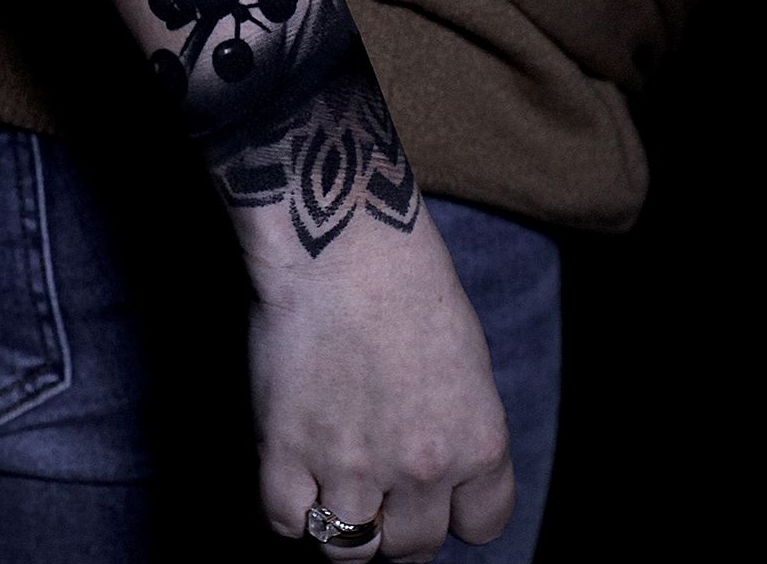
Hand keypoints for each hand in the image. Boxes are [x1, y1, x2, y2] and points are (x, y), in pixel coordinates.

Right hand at [244, 204, 514, 558]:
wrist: (340, 234)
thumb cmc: (405, 274)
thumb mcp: (465, 356)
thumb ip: (456, 423)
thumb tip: (438, 474)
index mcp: (477, 441)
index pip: (481, 528)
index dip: (453, 508)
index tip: (433, 487)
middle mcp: (422, 467)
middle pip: (414, 547)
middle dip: (398, 520)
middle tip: (375, 477)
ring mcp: (351, 464)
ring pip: (350, 550)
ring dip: (344, 520)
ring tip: (333, 479)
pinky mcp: (286, 450)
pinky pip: (287, 523)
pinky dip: (290, 507)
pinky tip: (294, 470)